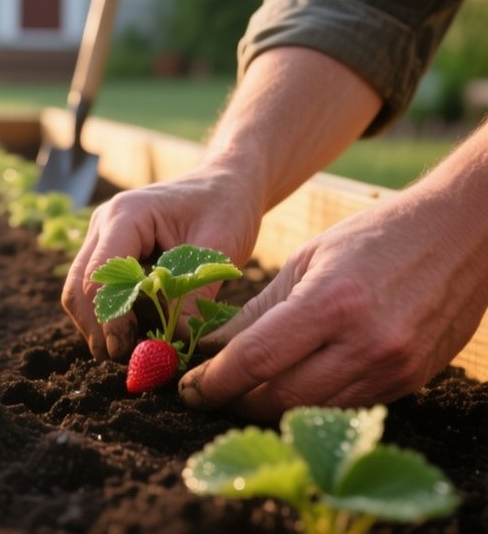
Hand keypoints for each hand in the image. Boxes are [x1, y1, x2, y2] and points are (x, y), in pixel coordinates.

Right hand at [62, 167, 261, 359]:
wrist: (227, 182)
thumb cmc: (227, 206)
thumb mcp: (219, 250)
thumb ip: (194, 295)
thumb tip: (172, 342)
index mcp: (126, 215)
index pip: (100, 276)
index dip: (110, 317)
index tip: (127, 348)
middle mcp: (104, 224)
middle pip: (79, 287)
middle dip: (96, 327)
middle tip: (123, 358)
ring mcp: (102, 237)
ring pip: (80, 291)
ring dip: (98, 324)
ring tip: (128, 351)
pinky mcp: (110, 251)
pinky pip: (95, 289)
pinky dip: (108, 315)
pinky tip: (132, 334)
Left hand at [178, 188, 487, 419]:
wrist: (464, 235)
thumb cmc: (376, 237)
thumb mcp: (307, 260)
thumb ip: (257, 310)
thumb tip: (209, 349)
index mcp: (332, 302)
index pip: (254, 360)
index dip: (212, 381)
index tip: (188, 385)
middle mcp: (365, 343)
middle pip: (278, 399)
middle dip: (233, 401)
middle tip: (207, 392)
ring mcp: (392, 368)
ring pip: (309, 412)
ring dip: (266, 409)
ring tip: (240, 392)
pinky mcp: (410, 382)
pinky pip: (344, 408)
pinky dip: (308, 405)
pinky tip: (287, 388)